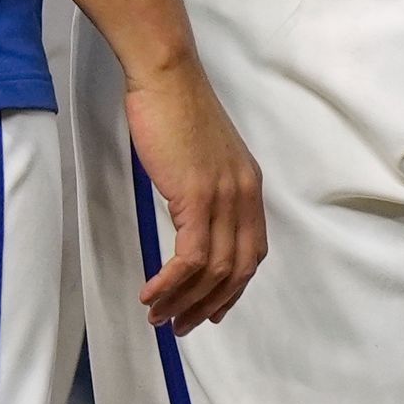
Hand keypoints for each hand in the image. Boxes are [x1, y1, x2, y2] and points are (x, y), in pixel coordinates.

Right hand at [123, 51, 264, 330]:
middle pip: (236, 270)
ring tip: (158, 318)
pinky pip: (189, 258)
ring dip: (184, 302)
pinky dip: (170, 283)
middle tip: (180, 327)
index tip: (210, 310)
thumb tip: (192, 219)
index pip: (252, 252)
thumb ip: (206, 188)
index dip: (233, 289)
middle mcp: (244, 195)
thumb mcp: (202, 156)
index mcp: (249, 186)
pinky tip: (151, 293)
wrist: (166, 77)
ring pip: (213, 271)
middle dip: (209, 306)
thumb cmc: (175, 110)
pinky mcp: (197, 197)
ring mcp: (223, 197)